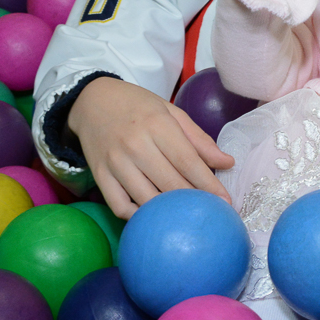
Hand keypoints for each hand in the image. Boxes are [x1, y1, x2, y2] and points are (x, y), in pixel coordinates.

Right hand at [67, 77, 234, 217]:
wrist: (92, 101)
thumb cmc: (137, 106)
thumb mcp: (171, 112)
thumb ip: (199, 139)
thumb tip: (227, 163)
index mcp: (157, 125)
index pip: (188, 162)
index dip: (209, 185)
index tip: (225, 202)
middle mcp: (135, 145)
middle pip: (170, 184)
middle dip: (194, 202)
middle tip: (210, 214)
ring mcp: (115, 162)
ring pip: (147, 199)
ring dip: (169, 213)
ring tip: (186, 218)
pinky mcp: (99, 176)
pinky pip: (120, 206)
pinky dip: (137, 217)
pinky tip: (153, 218)